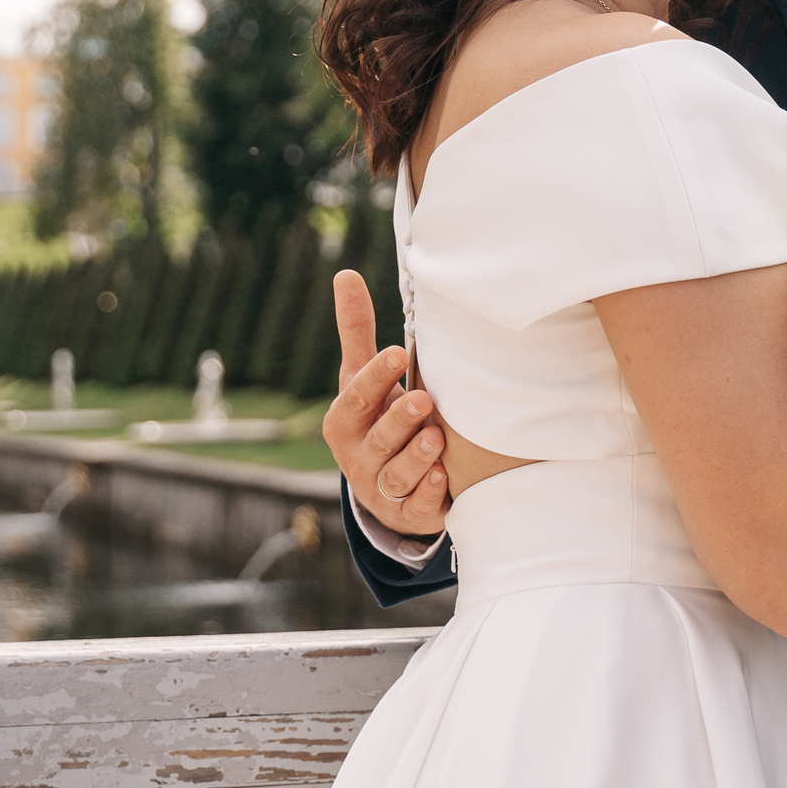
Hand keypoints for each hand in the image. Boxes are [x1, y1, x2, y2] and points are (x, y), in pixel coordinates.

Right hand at [320, 270, 450, 537]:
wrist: (385, 484)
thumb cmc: (376, 416)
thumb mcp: (363, 378)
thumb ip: (357, 331)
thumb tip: (345, 274)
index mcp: (344, 422)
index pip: (355, 398)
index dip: (375, 378)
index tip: (397, 353)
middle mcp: (358, 458)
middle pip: (378, 439)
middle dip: (399, 420)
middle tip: (425, 399)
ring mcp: (381, 489)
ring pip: (396, 476)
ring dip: (416, 458)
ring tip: (437, 440)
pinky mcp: (407, 513)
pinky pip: (415, 508)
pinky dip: (427, 495)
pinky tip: (442, 479)